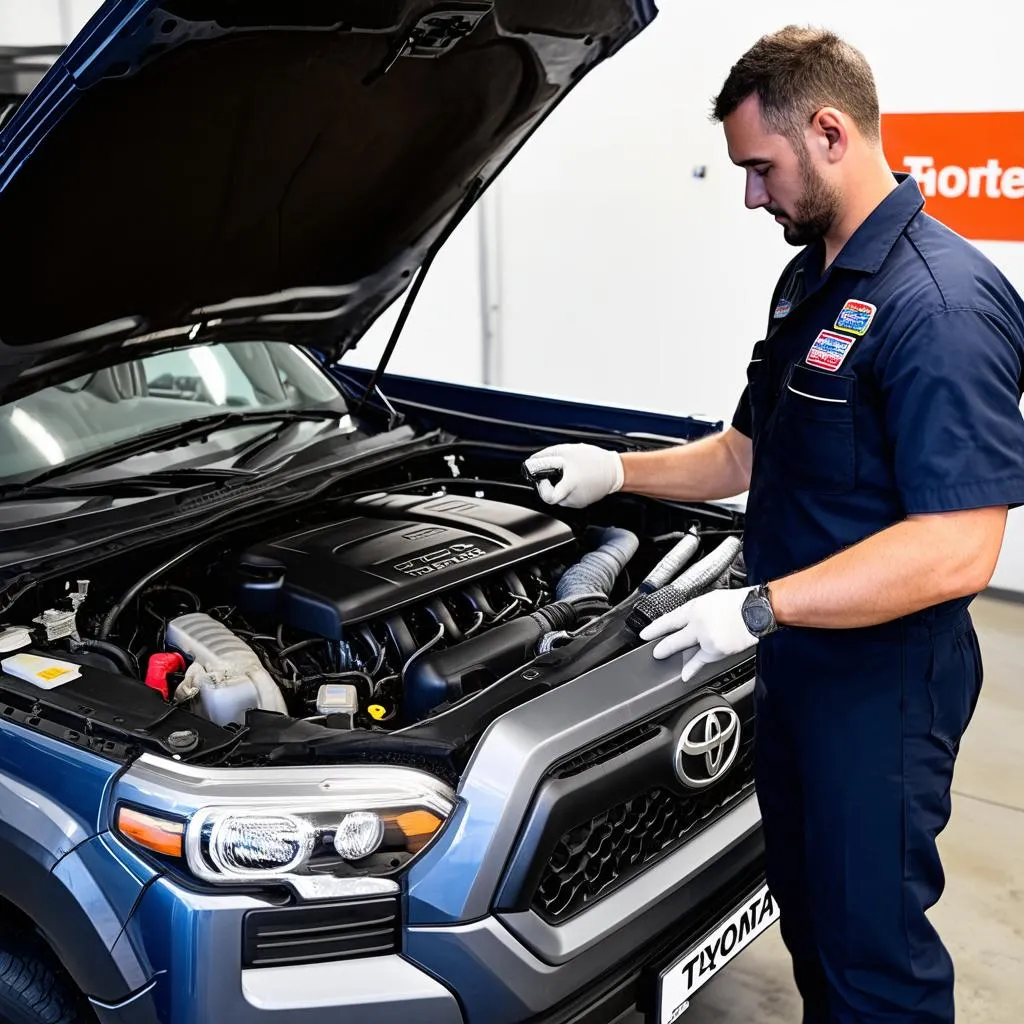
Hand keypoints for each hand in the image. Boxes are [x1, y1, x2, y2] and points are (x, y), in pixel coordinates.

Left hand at [524, 444, 623, 507]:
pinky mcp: (582, 503)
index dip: (542, 487)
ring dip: (560, 484)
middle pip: (552, 494)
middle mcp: (573, 497)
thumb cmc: (594, 460)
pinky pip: (569, 496)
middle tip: (558, 471)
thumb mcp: (567, 450)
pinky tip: (577, 478)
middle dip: (551, 482)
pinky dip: (569, 487)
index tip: (544, 477)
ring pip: (560, 496)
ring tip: (571, 473)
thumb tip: (532, 462)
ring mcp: (578, 502)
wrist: (615, 470)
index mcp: (570, 485)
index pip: (548, 497)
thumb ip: (545, 456)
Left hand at [639, 587, 756, 682]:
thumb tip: (685, 622)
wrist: (758, 611)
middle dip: (663, 647)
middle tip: (655, 652)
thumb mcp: (710, 600)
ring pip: (688, 651)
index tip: (644, 635)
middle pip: (675, 639)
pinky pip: (701, 660)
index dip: (655, 628)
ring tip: (665, 657)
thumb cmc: (738, 603)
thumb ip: (695, 612)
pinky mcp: (717, 651)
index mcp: (695, 608)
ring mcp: (707, 639)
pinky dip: (692, 668)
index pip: (669, 620)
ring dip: (677, 655)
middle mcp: (698, 624)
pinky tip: (685, 674)